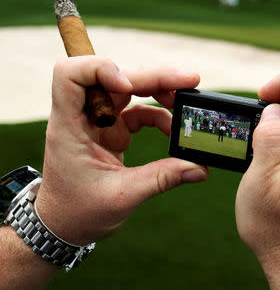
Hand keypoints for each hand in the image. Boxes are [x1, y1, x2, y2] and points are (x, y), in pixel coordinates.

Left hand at [36, 56, 208, 245]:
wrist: (66, 224)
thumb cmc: (78, 211)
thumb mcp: (122, 196)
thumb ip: (162, 178)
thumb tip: (199, 168)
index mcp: (70, 126)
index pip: (71, 75)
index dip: (100, 69)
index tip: (128, 86)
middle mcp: (83, 116)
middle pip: (115, 77)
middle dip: (153, 77)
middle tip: (189, 81)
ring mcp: (99, 121)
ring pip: (130, 89)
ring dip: (160, 90)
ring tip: (186, 103)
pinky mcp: (113, 129)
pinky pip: (139, 111)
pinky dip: (160, 116)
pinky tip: (174, 129)